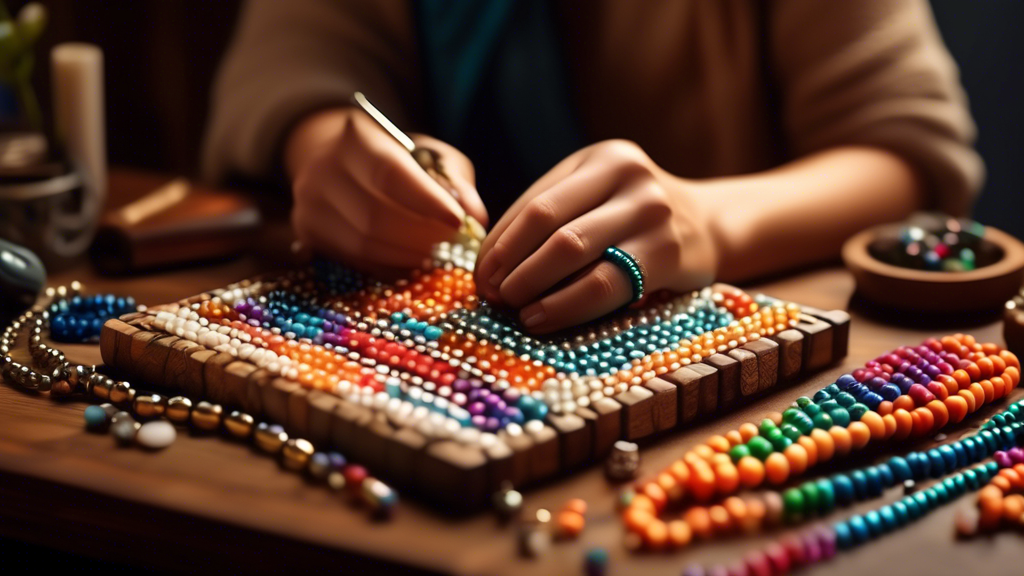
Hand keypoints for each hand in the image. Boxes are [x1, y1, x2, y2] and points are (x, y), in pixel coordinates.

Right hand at [288, 107, 487, 277]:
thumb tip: (475, 216)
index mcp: (356, 138)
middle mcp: (323, 169)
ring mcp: (310, 203)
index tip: (457, 221)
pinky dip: (388, 266)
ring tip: (433, 253)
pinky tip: (410, 262)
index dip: (426, 202)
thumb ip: (455, 182)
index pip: (390, 174)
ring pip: (363, 244)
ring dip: (406, 255)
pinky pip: (353, 260)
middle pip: (375, 216)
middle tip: (449, 242)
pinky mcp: (308, 232)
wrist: (336, 159)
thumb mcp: (429, 156)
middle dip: (420, 235)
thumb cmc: (394, 158)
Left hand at [474, 140, 717, 333]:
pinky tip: (542, 318)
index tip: (480, 276)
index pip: (536, 204)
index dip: (500, 244)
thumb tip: (488, 262)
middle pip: (551, 227)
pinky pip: (605, 285)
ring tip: (513, 309)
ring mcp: (653, 213)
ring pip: (575, 253)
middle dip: (511, 266)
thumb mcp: (597, 193)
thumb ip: (550, 212)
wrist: (708, 226)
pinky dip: (566, 306)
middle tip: (492, 296)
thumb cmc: (631, 215)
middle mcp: (631, 177)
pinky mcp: (668, 253)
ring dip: (533, 286)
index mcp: (604, 158)